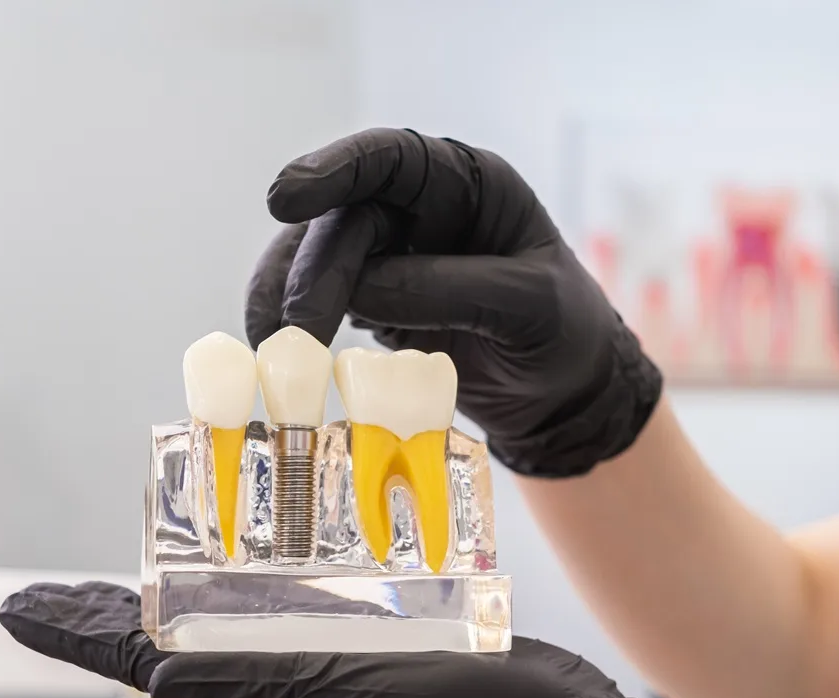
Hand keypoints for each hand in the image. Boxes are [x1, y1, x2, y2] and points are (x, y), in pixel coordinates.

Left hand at [0, 581, 724, 697]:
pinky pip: (308, 598)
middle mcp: (293, 677)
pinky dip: (275, 569)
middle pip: (178, 637)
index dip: (79, 632)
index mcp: (275, 694)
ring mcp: (337, 659)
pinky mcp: (383, 638)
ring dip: (187, 582)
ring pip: (240, 612)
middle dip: (115, 608)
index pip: (150, 661)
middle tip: (57, 583)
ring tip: (145, 548)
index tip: (15, 606)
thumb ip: (259, 688)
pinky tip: (273, 544)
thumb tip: (151, 684)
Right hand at [244, 128, 662, 477]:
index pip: (392, 158)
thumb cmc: (565, 337)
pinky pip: (319, 302)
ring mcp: (393, 256)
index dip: (336, 169)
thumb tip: (360, 290)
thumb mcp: (529, 309)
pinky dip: (293, 328)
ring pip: (317, 259)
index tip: (285, 200)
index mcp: (469, 185)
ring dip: (286, 300)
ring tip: (274, 351)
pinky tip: (280, 358)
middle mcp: (422, 210)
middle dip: (313, 272)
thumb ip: (453, 290)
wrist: (564, 398)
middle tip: (296, 332)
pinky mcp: (373, 304)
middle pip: (346, 221)